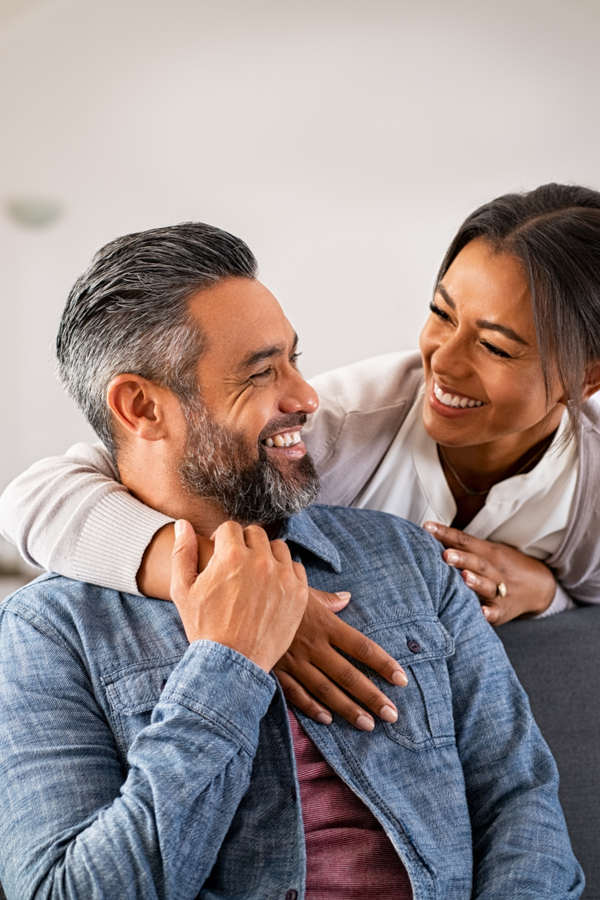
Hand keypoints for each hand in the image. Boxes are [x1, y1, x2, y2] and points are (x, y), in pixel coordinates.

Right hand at [171, 519, 308, 671]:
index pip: (230, 527)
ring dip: (267, 555)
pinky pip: (295, 568)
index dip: (222, 540)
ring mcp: (282, 577)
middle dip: (244, 544)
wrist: (231, 663)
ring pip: (278, 548)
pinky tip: (272, 586)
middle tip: (238, 565)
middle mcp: (260, 561)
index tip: (221, 554)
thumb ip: (183, 552)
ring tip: (256, 574)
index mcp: (231, 555)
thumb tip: (183, 524)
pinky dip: (285, 572)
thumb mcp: (183, 589)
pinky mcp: (299, 593)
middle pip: (256, 534)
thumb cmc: (204, 627)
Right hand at [274, 589, 407, 730]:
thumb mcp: (303, 589)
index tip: (401, 679)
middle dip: (372, 696)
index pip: (361, 647)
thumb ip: (328, 599)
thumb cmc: (274, 591)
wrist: (238, 599)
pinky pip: (296, 693)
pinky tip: (328, 720)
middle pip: (348, 675)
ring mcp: (294, 660)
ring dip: (348, 709)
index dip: (383, 664)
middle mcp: (313, 645)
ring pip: (326, 690)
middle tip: (392, 714)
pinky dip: (312, 708)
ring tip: (368, 724)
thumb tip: (347, 598)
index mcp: (324, 624)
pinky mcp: (276, 670)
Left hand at [423, 521, 556, 624]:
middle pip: (478, 562)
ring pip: (488, 585)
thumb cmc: (501, 566)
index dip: (446, 534)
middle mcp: (495, 570)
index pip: (465, 540)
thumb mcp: (488, 551)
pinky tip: (481, 612)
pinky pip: (496, 612)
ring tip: (463, 577)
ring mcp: (501, 590)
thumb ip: (463, 546)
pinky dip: (489, 613)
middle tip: (445, 555)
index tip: (427, 528)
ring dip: (476, 582)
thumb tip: (429, 534)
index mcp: (489, 552)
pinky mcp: (503, 610)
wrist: (539, 586)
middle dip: (462, 559)